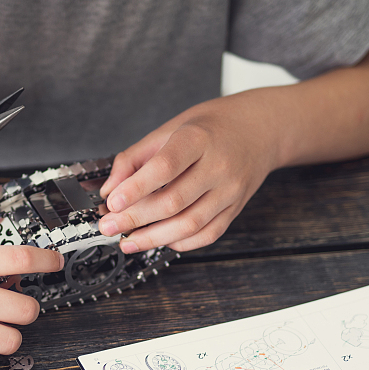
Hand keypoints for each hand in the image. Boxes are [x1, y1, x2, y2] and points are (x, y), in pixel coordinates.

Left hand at [97, 95, 275, 253]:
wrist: (259, 129)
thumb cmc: (212, 127)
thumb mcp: (169, 129)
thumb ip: (135, 158)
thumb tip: (110, 189)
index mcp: (198, 139)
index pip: (165, 167)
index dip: (136, 188)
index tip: (112, 202)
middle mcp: (218, 166)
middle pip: (173, 202)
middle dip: (135, 219)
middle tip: (109, 226)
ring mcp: (230, 191)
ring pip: (189, 224)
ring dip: (153, 238)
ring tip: (128, 241)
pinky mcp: (235, 209)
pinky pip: (207, 234)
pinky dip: (180, 242)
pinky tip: (160, 240)